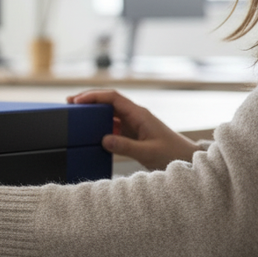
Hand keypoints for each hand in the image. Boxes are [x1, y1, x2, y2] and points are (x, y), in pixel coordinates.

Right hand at [68, 90, 200, 170]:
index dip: (93, 96)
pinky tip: (90, 130)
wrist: (188, 160)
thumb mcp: (147, 152)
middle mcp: (135, 115)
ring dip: (93, 111)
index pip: (113, 98)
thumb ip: (125, 146)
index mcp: (139, 114)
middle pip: (108, 101)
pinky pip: (113, 124)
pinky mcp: (133, 133)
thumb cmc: (172, 154)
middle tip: (69, 103)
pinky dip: (100, 124)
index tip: (77, 101)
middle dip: (89, 99)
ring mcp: (134, 124)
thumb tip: (103, 139)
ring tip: (75, 114)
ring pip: (109, 112)